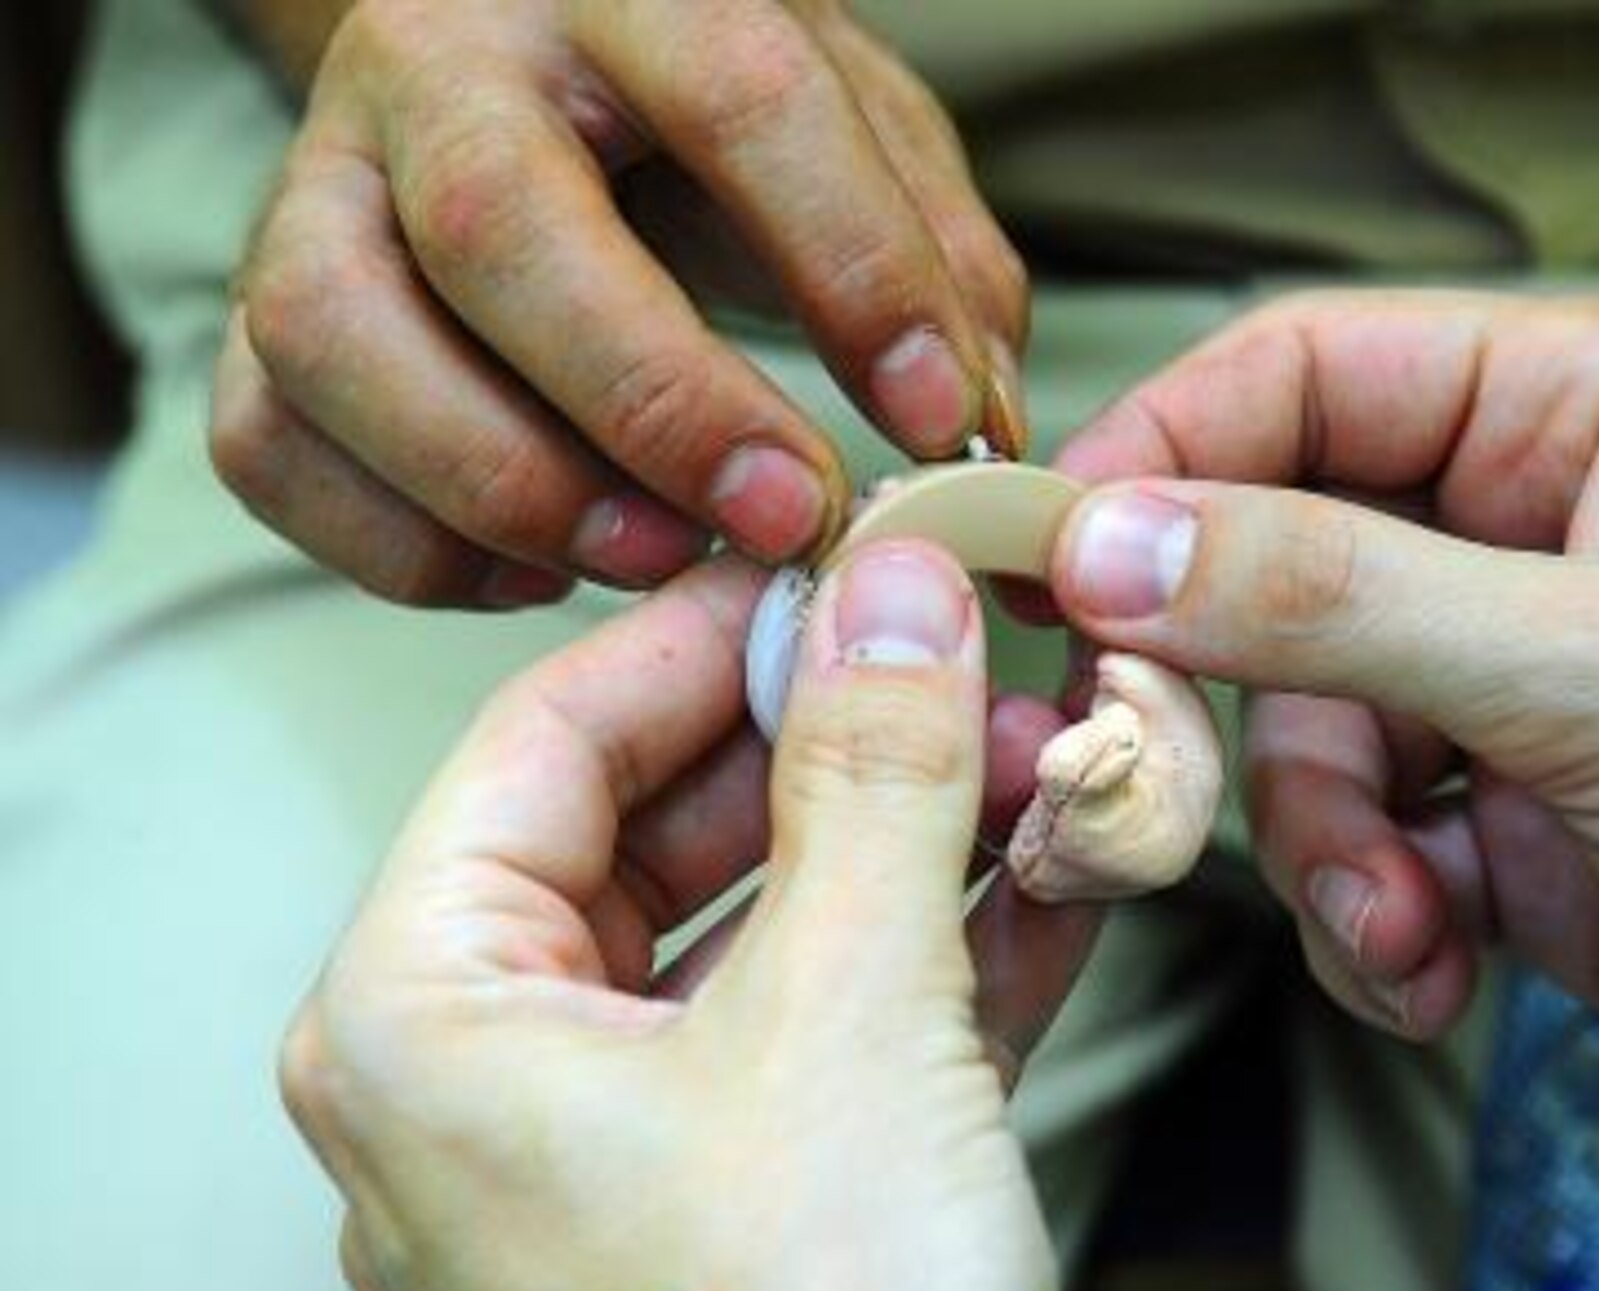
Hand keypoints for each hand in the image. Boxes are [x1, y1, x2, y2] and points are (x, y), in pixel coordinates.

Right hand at [212, 0, 1026, 606]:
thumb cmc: (714, 114)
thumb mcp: (855, 134)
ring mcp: (322, 179)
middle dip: (653, 402)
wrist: (528, 62)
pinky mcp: (263, 301)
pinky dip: (401, 544)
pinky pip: (268, 442)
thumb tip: (983, 447)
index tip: (940, 426)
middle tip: (782, 521)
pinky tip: (537, 569)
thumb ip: (938, 265)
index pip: (741, 102)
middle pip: (496, 222)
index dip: (851, 274)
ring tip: (650, 557)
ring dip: (501, 484)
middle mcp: (442, 63)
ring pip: (334, 334)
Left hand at [281, 549, 1089, 1290]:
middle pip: (667, 828)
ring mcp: (614, 1153)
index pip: (545, 741)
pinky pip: (821, 1025)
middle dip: (843, 742)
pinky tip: (1053, 863)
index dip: (704, 632)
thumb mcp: (853, 1010)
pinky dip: (934, 946)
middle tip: (962, 653)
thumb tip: (889, 586)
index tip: (830, 562)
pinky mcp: (735, 1201)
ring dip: (914, 837)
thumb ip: (872, 771)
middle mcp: (488, 1089)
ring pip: (764, 927)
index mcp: (422, 1025)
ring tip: (1040, 746)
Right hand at [1049, 291, 1598, 1223]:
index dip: (1159, 456)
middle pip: (1270, 564)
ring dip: (1315, 843)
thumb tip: (1108, 539)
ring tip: (1398, 918)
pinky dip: (1365, 919)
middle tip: (1154, 772)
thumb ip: (1333, 597)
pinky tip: (1434, 971)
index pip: (1303, 374)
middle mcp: (1533, 529)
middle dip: (1228, 697)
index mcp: (1583, 406)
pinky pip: (1354, 846)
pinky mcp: (1506, 825)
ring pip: (1297, 730)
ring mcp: (1512, 685)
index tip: (1040, 561)